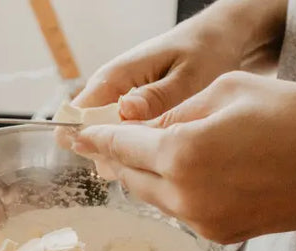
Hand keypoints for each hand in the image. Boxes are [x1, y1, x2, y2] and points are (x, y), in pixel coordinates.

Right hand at [57, 0, 287, 146]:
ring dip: (127, 155)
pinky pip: (123, 135)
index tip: (118, 162)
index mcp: (116, 76)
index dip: (89, 141)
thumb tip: (124, 111)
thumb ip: (156, 96)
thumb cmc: (205, 52)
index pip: (78, 113)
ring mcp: (118, 101)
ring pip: (106, 138)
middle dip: (113, 154)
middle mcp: (110, 89)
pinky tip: (164, 155)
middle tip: (151, 166)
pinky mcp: (131, 110)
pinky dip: (139, 149)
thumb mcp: (188, 75)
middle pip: (89, 132)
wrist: (216, 39)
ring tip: (162, 161)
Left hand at [72, 72, 295, 243]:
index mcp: (181, 155)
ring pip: (155, 195)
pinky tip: (186, 169)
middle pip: (131, 176)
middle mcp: (184, 196)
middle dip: (114, 157)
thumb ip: (180, 113)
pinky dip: (174, 189)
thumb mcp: (230, 91)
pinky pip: (182, 209)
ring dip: (145, 174)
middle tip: (95, 141)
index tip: (72, 132)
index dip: (94, 137)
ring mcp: (203, 221)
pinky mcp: (222, 233)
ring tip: (140, 151)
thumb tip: (151, 130)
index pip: (120, 146)